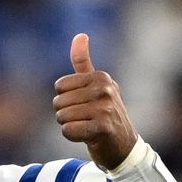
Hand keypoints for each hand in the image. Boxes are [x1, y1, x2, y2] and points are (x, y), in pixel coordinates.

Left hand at [53, 33, 138, 170]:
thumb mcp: (96, 86)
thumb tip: (79, 35)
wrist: (122, 146)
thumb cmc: (104, 114)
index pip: (59, 87)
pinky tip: (86, 136)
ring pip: (62, 117)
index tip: (83, 105)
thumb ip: (83, 63)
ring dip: (69, 126)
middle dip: (66, 114)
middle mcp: (104, 89)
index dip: (65, 99)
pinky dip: (72, 136)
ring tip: (87, 126)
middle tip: (85, 119)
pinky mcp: (102, 128)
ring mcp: (105, 108)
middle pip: (58, 102)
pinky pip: (67, 130)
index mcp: (101, 77)